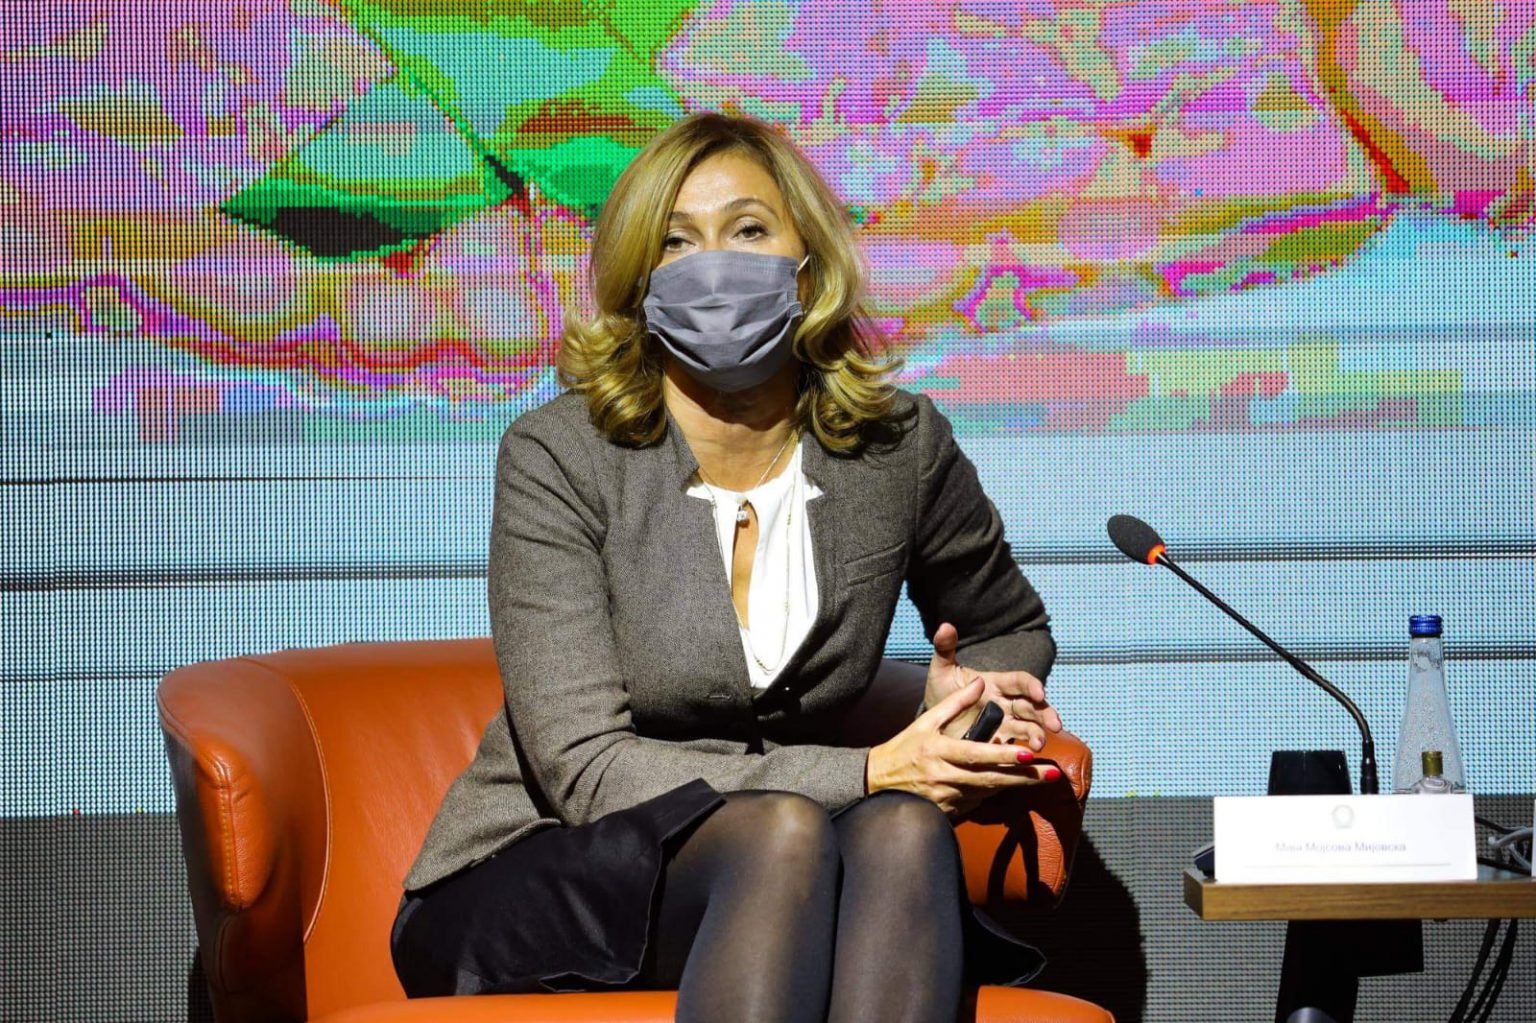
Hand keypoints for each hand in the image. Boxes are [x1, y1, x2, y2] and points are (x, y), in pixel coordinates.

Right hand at [866, 677, 1061, 816]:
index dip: (1004, 755)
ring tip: (1043, 779)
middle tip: (1053, 774)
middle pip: (992, 779)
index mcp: (939, 752)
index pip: (977, 754)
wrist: (878, 783)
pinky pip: (977, 803)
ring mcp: (947, 798)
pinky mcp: (948, 812)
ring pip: (988, 793)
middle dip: (1025, 777)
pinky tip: (1009, 785)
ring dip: (1015, 786)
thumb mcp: (925, 721)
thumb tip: (980, 683)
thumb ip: (955, 703)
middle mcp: (945, 777)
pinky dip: (993, 793)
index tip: (1028, 753)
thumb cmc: (903, 749)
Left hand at [923, 622, 1063, 750]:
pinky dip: (1021, 754)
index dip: (1031, 685)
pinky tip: (1025, 761)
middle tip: (1055, 725)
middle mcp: (1005, 703)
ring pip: (1027, 727)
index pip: (1019, 681)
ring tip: (1038, 745)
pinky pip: (1014, 747)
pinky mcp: (998, 743)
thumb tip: (944, 626)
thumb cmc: (941, 689)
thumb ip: (945, 648)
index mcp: (996, 683)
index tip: (1039, 692)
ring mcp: (1003, 724)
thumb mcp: (941, 669)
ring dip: (1036, 735)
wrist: (932, 719)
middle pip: (1032, 706)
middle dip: (1045, 714)